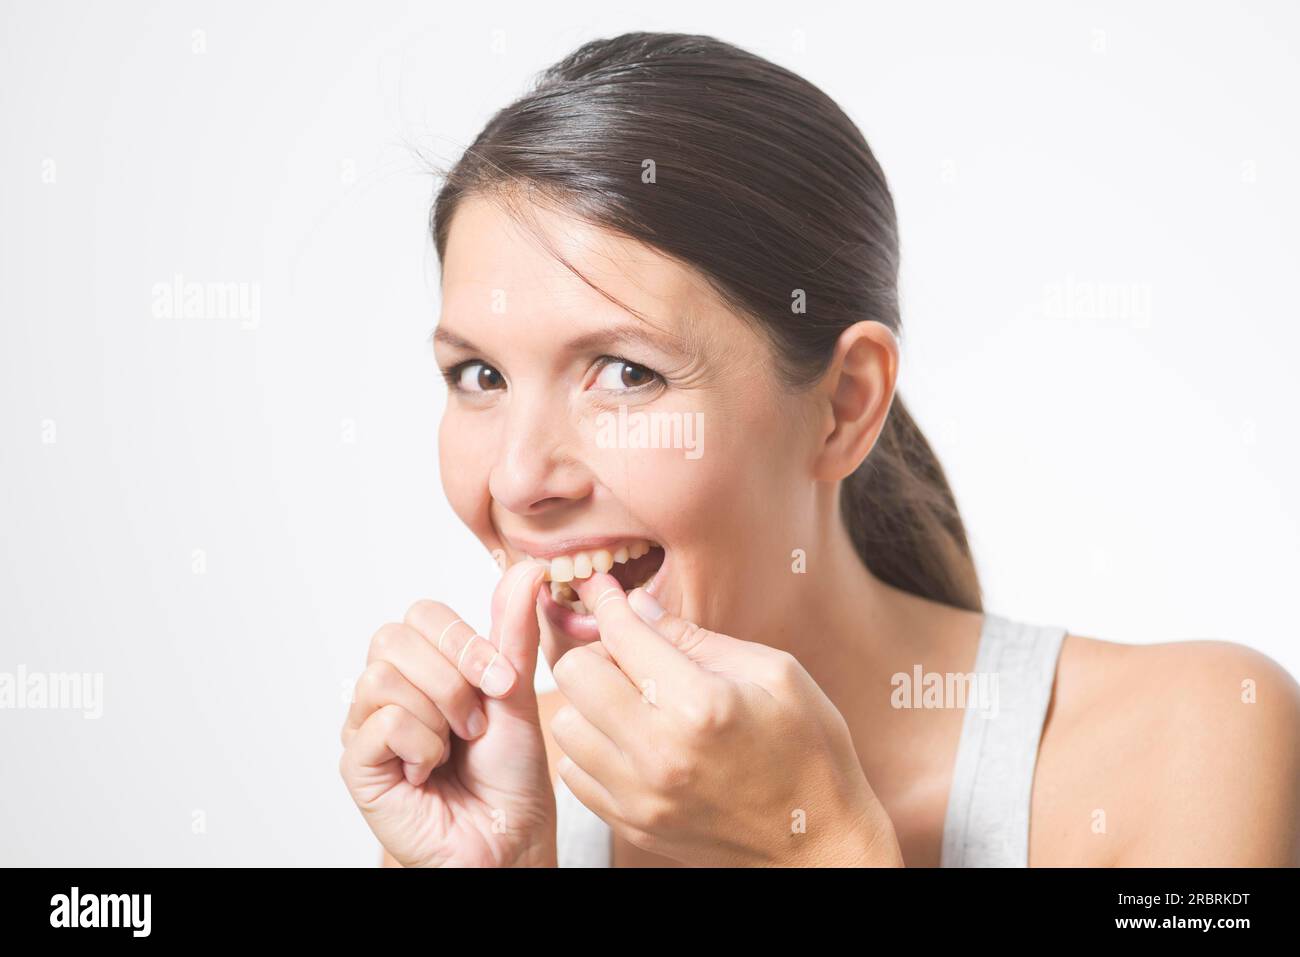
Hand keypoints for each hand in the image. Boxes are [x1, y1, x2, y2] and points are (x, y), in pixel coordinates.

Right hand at [339, 559, 556, 866]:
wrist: (510, 839)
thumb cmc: (511, 774)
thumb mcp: (515, 692)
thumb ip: (513, 632)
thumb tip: (526, 567)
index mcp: (426, 666)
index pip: (421, 614)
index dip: (463, 641)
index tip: (502, 680)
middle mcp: (389, 690)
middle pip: (393, 637)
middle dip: (451, 677)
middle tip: (476, 722)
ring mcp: (368, 726)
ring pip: (383, 677)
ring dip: (439, 713)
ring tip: (456, 747)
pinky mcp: (358, 765)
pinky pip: (380, 722)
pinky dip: (420, 745)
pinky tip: (429, 771)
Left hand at [545, 572, 902, 866]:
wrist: (818, 844)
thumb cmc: (809, 749)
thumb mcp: (775, 674)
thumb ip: (699, 638)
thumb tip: (638, 606)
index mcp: (701, 705)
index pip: (623, 635)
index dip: (608, 601)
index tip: (603, 588)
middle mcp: (660, 753)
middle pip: (574, 674)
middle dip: (598, 652)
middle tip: (630, 656)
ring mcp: (640, 796)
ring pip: (565, 724)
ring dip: (591, 703)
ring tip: (632, 702)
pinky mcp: (632, 824)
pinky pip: (574, 772)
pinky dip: (593, 748)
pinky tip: (630, 741)